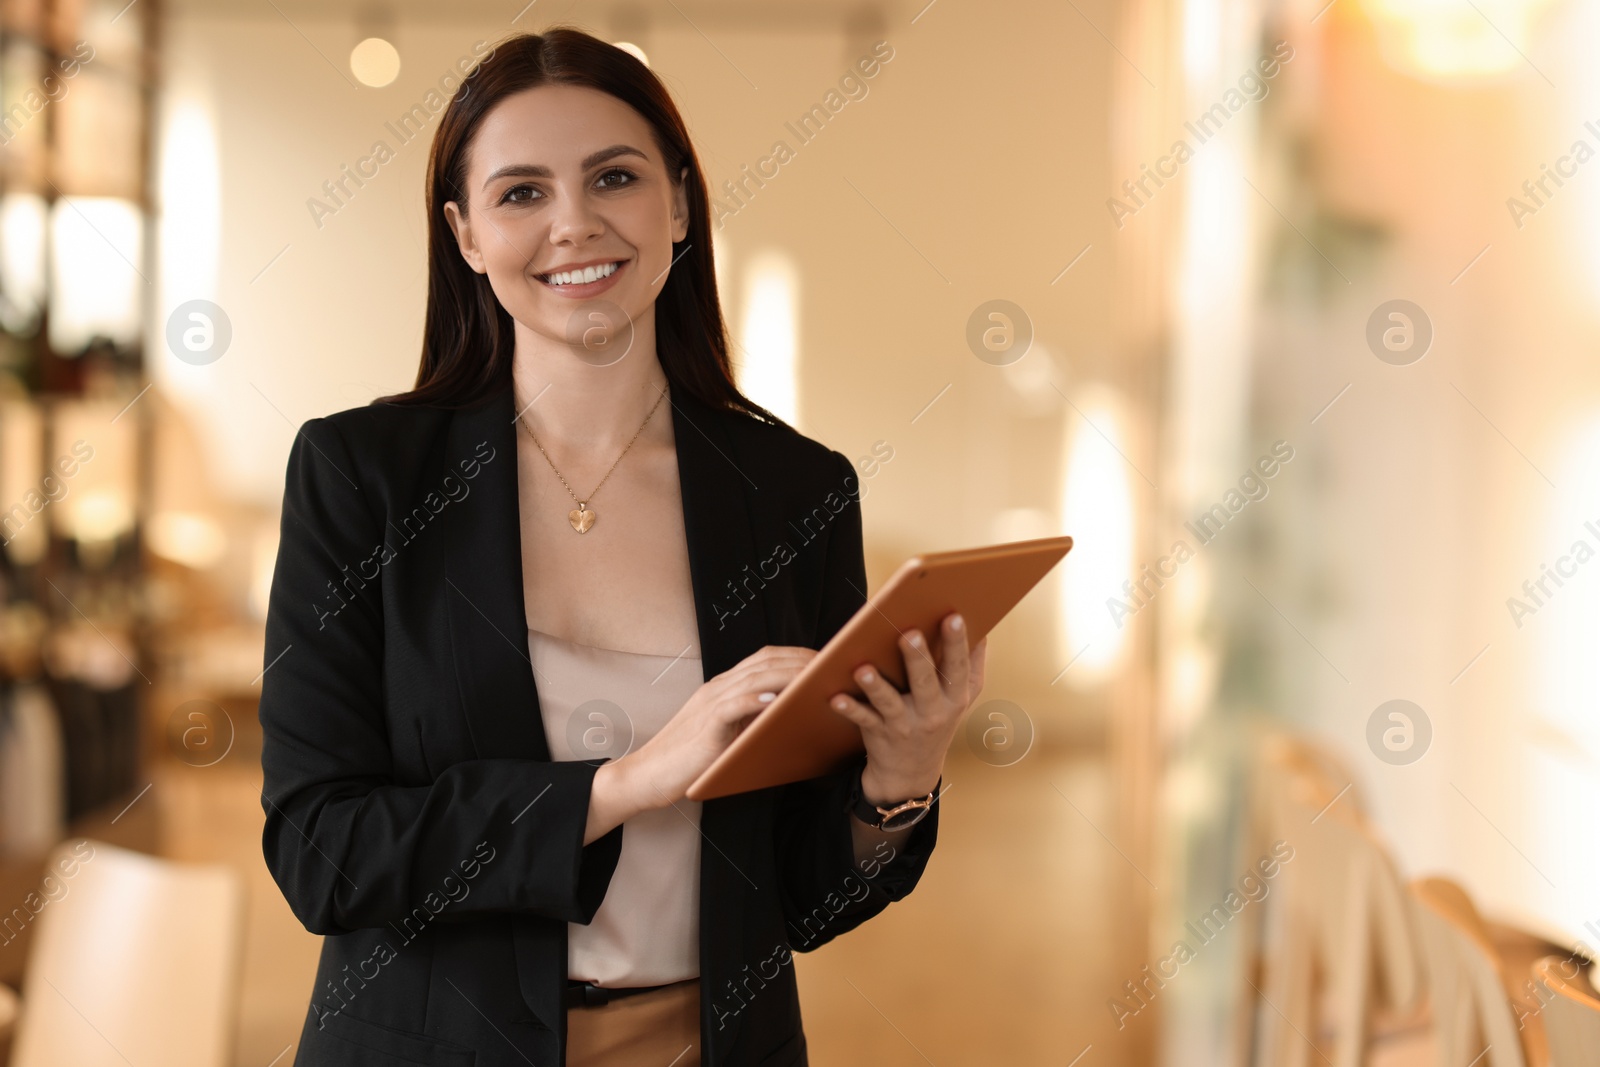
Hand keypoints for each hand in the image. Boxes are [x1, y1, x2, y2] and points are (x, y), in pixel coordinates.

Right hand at [606, 644, 816, 815]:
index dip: (796, 654)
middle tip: (832, 664)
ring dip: (787, 675)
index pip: (764, 659)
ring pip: (753, 679)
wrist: (649, 774)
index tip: (825, 658)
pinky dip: (754, 700)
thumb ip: (752, 718)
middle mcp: (718, 688)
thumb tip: (788, 712)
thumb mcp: (728, 732)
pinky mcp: (705, 726)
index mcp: (724, 687)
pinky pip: (731, 706)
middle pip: (764, 662)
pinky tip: (776, 700)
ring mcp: (710, 704)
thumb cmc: (691, 758)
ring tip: (815, 677)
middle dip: (801, 660)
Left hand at [827, 612, 986, 806]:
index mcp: (954, 698)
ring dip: (876, 687)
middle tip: (910, 633)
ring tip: (864, 669)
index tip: (954, 617)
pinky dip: (850, 710)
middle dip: (918, 659)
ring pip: (889, 703)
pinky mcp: (879, 733)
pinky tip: (836, 698)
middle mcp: (931, 713)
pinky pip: (863, 720)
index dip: (957, 644)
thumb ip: (971, 665)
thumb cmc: (938, 721)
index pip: (958, 668)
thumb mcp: (961, 699)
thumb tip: (982, 630)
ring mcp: (904, 725)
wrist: (913, 772)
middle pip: (924, 683)